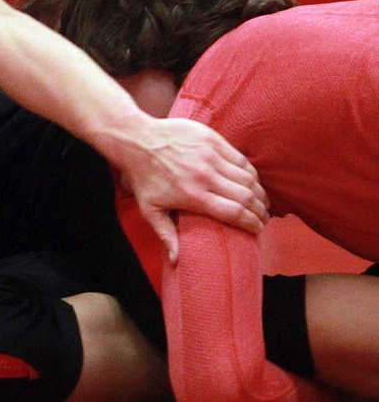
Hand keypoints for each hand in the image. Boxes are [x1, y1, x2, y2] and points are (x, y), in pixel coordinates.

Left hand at [119, 117, 268, 262]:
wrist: (137, 140)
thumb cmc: (143, 177)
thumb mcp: (150, 209)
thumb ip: (166, 234)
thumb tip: (176, 261)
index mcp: (193, 195)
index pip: (234, 213)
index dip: (252, 223)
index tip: (258, 230)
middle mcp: (206, 176)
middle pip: (247, 196)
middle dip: (260, 210)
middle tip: (263, 218)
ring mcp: (211, 155)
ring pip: (247, 177)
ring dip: (259, 192)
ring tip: (261, 202)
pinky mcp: (212, 140)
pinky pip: (241, 159)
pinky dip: (250, 173)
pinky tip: (252, 181)